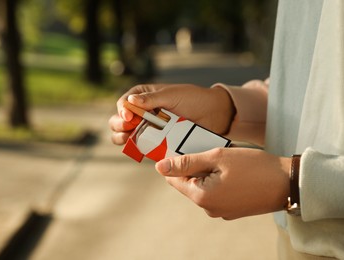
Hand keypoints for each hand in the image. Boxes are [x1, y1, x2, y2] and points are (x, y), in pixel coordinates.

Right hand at [109, 84, 234, 144]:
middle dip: (119, 126)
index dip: (122, 112)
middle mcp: (140, 113)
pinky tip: (140, 149)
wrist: (212, 114)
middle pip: (118, 121)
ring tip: (131, 138)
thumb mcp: (171, 95)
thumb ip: (150, 99)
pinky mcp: (153, 143)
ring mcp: (146, 129)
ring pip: (123, 136)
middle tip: (130, 128)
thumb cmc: (192, 98)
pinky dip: (136, 150)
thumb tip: (130, 102)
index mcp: (141, 97)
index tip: (129, 117)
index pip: (123, 104)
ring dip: (123, 138)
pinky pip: (139, 148)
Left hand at [155, 147, 290, 219]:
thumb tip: (160, 167)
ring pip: (204, 187)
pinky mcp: (232, 210)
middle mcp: (209, 209)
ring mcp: (222, 212)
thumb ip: (187, 162)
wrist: (288, 183)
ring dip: (208, 172)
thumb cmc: (254, 167)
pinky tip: (233, 170)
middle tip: (211, 151)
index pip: (174, 179)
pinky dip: (219, 180)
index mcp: (201, 197)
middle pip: (189, 183)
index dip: (176, 162)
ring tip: (225, 160)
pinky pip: (217, 193)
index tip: (185, 148)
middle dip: (196, 166)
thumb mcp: (217, 157)